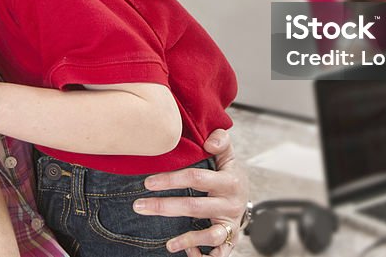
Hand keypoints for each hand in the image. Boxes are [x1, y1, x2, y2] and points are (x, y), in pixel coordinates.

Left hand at [135, 129, 248, 255]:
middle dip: (164, 207)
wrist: (246, 197)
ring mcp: (231, 224)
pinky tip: (187, 252)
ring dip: (188, 240)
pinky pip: (219, 254)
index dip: (171, 179)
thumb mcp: (228, 155)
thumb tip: (209, 140)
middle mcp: (231, 204)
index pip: (196, 178)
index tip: (148, 182)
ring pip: (211, 235)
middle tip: (138, 206)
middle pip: (195, 207)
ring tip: (168, 244)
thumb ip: (221, 141)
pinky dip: (203, 256)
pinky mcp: (231, 240)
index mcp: (229, 181)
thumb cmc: (229, 174)